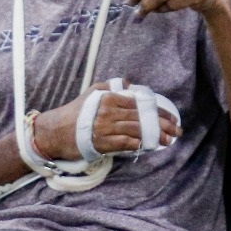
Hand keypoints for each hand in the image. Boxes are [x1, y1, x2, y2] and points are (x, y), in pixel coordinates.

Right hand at [32, 80, 180, 159]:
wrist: (54, 131)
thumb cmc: (75, 112)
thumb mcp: (91, 93)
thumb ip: (110, 87)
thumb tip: (129, 83)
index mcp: (109, 97)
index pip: (141, 103)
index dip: (159, 111)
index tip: (172, 117)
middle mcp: (108, 110)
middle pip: (142, 117)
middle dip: (162, 124)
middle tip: (177, 130)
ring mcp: (104, 127)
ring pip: (136, 130)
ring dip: (155, 136)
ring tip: (168, 141)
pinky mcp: (100, 142)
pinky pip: (124, 143)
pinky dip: (138, 144)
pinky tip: (149, 146)